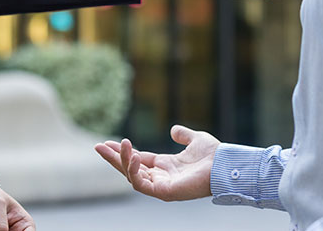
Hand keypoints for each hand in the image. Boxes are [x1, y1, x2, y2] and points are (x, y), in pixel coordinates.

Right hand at [94, 124, 218, 200]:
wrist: (225, 164)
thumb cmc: (213, 155)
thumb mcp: (195, 139)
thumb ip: (183, 135)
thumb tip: (173, 130)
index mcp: (165, 166)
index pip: (138, 160)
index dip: (123, 151)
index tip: (108, 142)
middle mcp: (161, 177)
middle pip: (130, 169)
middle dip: (113, 158)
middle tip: (97, 146)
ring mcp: (162, 186)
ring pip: (132, 177)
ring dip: (122, 162)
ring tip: (118, 146)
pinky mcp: (164, 192)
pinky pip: (142, 185)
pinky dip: (134, 172)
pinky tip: (132, 157)